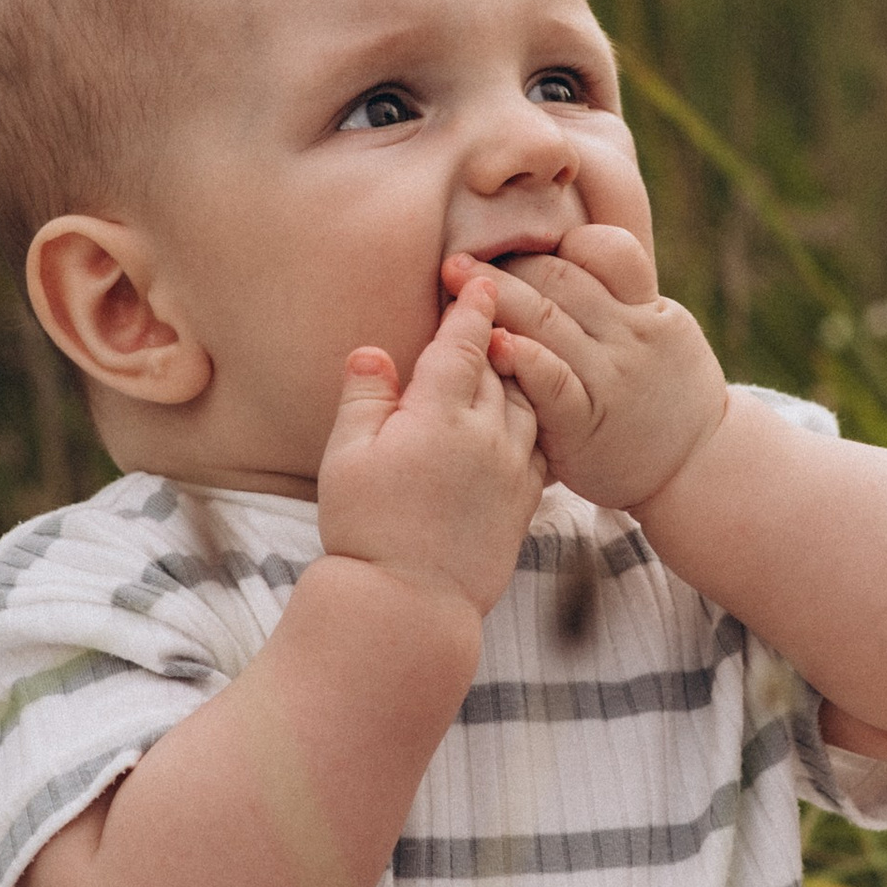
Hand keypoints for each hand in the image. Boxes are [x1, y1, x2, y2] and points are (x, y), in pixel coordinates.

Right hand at [316, 272, 545, 620]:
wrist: (409, 605)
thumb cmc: (366, 527)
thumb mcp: (346, 457)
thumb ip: (364, 397)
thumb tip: (373, 352)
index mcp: (438, 414)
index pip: (464, 344)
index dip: (473, 309)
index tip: (482, 281)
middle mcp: (486, 435)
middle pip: (502, 367)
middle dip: (497, 337)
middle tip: (494, 314)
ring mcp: (512, 469)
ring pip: (528, 403)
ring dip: (519, 379)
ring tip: (508, 365)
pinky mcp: (525, 503)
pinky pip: (541, 447)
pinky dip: (533, 424)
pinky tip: (519, 423)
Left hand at [449, 224, 727, 516]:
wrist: (697, 469)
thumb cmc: (669, 397)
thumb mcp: (666, 334)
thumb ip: (623, 300)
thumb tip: (565, 257)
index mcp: (648, 311)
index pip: (607, 251)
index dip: (561, 243)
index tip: (520, 249)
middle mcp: (631, 337)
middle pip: (561, 280)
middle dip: (506, 265)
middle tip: (456, 261)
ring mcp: (610, 379)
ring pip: (547, 321)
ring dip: (496, 298)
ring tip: (453, 284)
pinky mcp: (587, 425)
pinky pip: (552, 382)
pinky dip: (523, 358)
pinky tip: (491, 344)